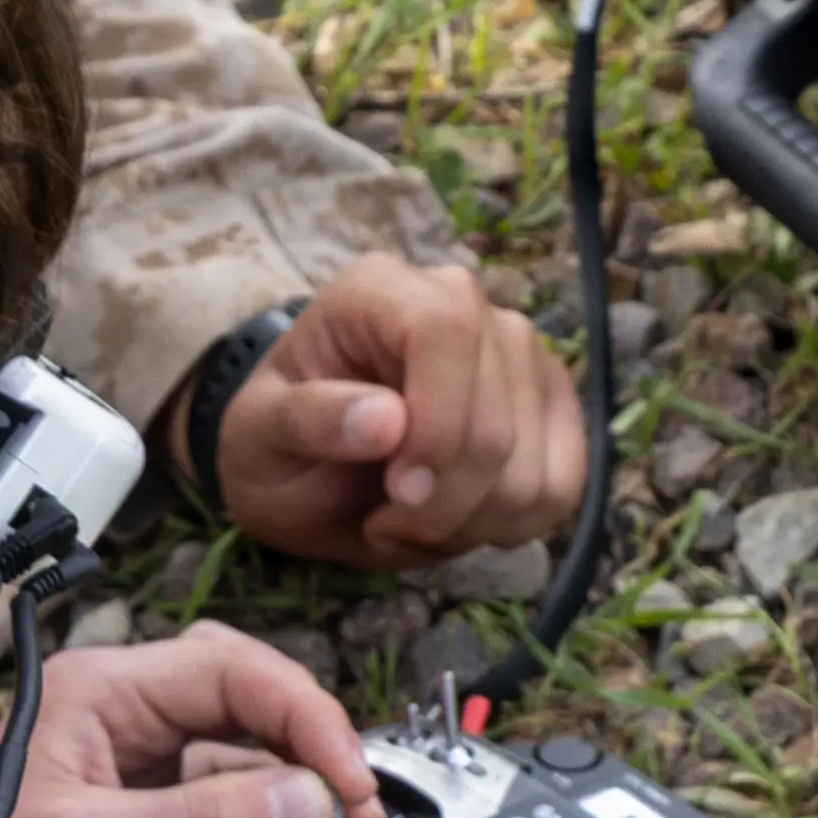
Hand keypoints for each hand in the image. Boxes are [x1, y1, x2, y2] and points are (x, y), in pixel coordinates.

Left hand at [0, 624, 381, 817]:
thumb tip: (313, 800)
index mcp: (102, 691)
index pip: (235, 671)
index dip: (307, 719)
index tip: (351, 784)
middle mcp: (125, 718)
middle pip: (250, 706)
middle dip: (311, 752)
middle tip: (359, 814)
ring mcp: (137, 773)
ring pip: (246, 764)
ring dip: (294, 802)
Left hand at [209, 257, 587, 569]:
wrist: (302, 463)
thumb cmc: (276, 439)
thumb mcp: (255, 434)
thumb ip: (307, 419)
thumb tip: (387, 421)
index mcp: (382, 290)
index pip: (447, 333)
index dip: (438, 424)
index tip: (400, 493)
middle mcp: (462, 302)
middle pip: (498, 418)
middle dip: (444, 502)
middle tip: (384, 524)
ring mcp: (517, 352)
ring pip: (535, 469)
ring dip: (471, 523)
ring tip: (410, 523)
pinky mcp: (549, 405)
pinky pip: (562, 487)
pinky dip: (509, 527)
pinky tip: (456, 522)